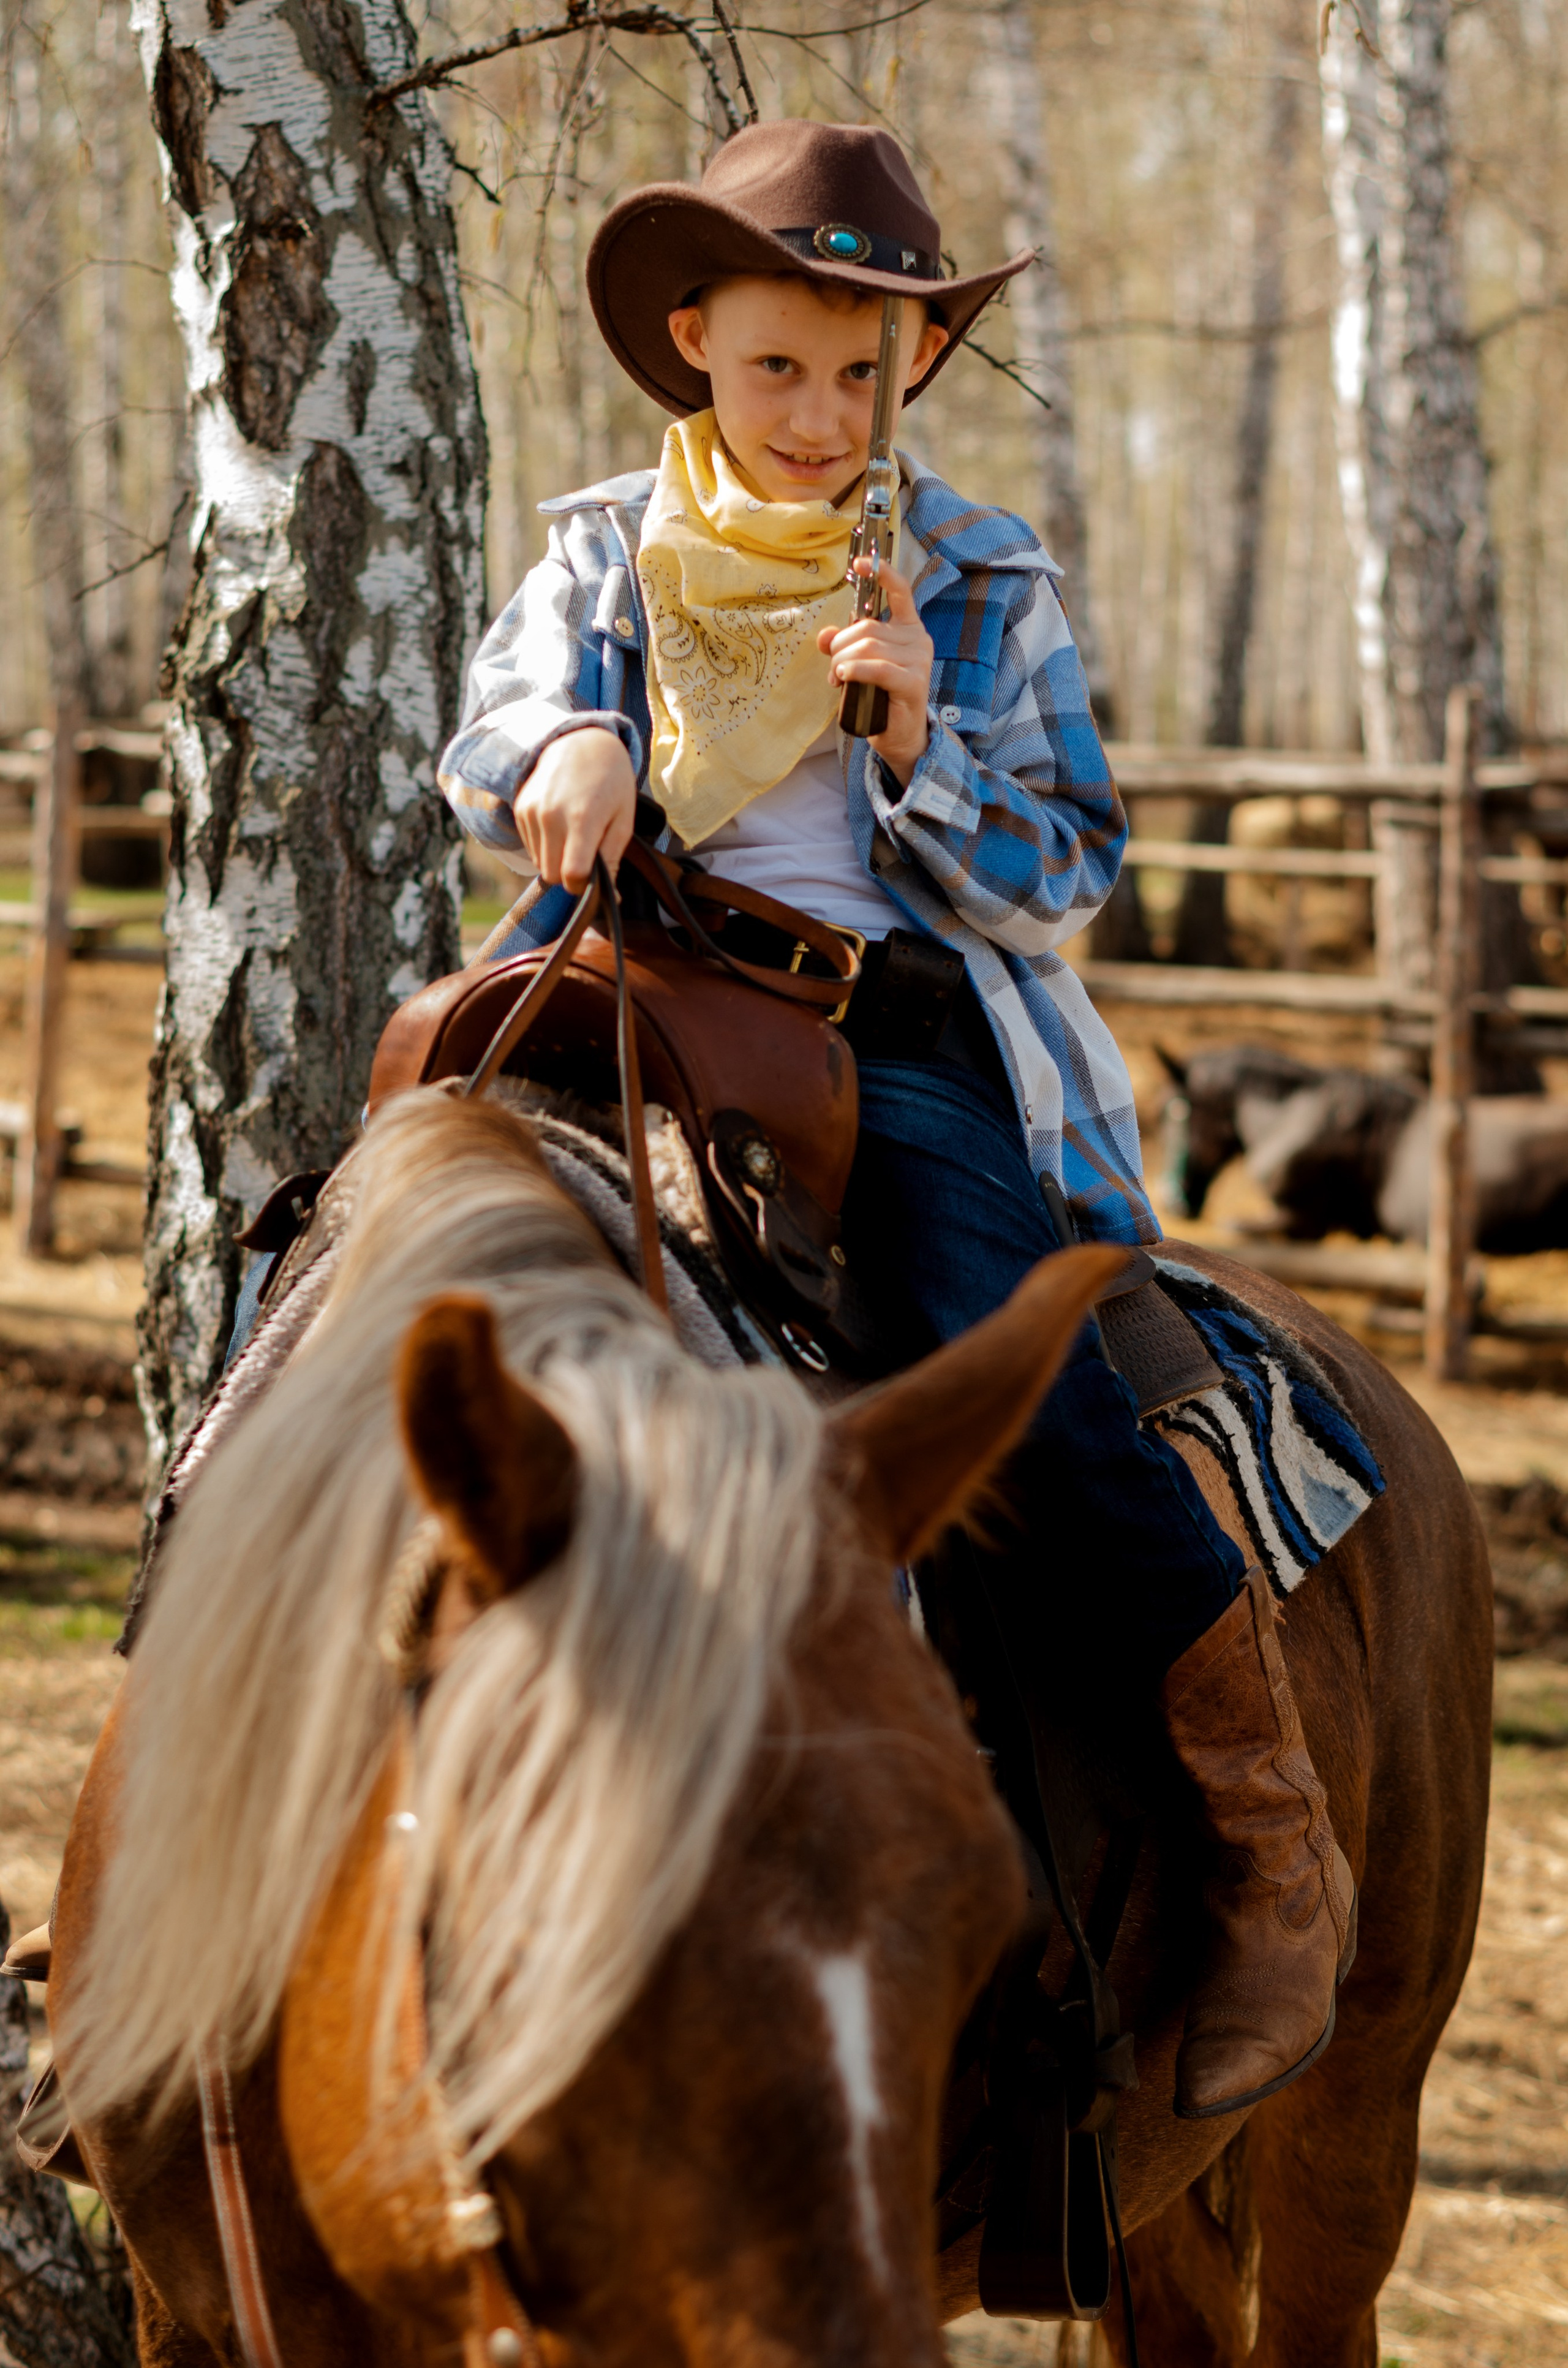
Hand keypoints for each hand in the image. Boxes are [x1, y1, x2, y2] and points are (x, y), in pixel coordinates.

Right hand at [515, 727, 636, 893]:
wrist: (582, 741)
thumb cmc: (611, 782)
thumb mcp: (623, 819)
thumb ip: (612, 859)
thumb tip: (611, 898)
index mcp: (581, 819)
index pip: (571, 875)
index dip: (582, 887)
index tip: (592, 879)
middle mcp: (550, 816)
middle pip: (552, 874)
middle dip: (569, 875)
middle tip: (586, 855)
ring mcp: (531, 811)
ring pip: (539, 863)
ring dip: (556, 859)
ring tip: (574, 833)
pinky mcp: (520, 808)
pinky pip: (530, 846)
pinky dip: (545, 845)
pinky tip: (560, 823)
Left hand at [817, 557, 933, 786]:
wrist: (900, 736)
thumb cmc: (880, 697)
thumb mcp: (858, 665)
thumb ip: (843, 646)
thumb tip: (823, 635)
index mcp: (908, 628)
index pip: (900, 591)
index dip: (882, 574)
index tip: (861, 564)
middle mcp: (918, 640)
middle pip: (867, 628)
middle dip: (841, 648)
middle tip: (834, 671)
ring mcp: (919, 660)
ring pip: (867, 647)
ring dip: (843, 664)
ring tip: (839, 680)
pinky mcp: (913, 682)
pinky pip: (877, 668)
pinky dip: (855, 671)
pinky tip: (845, 678)